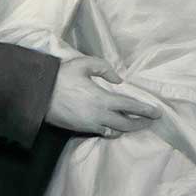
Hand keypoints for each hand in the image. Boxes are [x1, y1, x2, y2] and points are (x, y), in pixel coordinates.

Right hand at [45, 56, 160, 136]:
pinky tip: (114, 125)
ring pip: (114, 131)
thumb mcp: (83, 64)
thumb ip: (104, 69)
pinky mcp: (81, 129)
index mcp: (102, 99)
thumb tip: (118, 79)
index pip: (130, 107)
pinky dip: (111, 130)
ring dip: (126, 128)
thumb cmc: (62, 76)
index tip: (157, 113)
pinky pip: (102, 132)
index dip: (145, 110)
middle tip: (150, 120)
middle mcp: (99, 115)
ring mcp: (90, 124)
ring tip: (134, 123)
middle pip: (126, 124)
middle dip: (140, 123)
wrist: (38, 94)